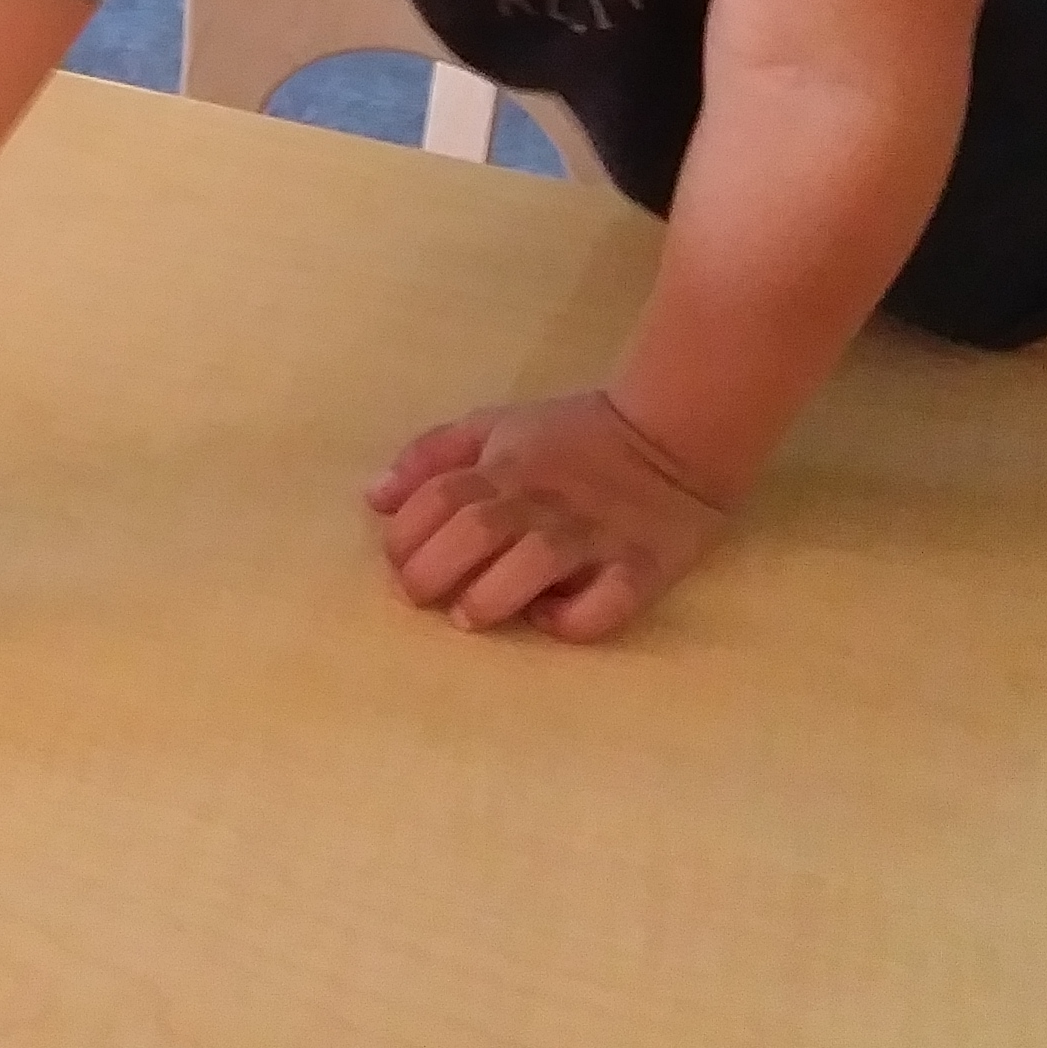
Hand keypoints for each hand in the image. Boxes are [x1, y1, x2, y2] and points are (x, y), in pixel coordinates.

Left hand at [366, 390, 730, 641]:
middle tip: (424, 595)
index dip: (406, 535)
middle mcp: (542, 501)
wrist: (671, 436)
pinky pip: (605, 605)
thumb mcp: (495, 426)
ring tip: (472, 614)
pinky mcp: (640, 568)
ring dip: (492, 597)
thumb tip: (375, 498)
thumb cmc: (572, 437)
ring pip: (533, 567)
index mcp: (504, 465)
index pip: (438, 499)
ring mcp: (592, 536)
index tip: (399, 561)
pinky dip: (573, 620)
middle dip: (434, 571)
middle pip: (475, 532)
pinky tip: (550, 619)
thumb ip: (432, 456)